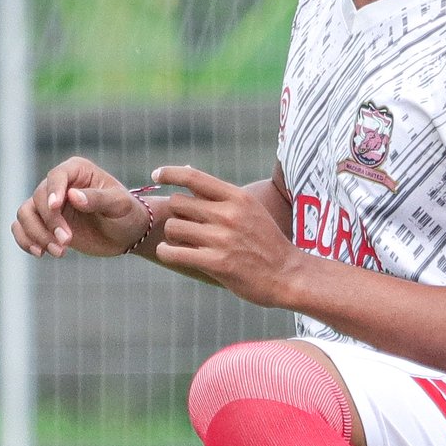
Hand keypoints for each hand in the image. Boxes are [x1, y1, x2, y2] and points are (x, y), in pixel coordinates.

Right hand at [12, 156, 149, 259]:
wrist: (125, 234)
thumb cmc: (126, 214)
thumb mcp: (119, 205)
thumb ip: (97, 199)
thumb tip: (73, 196)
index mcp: (77, 171)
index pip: (56, 176)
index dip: (53, 191)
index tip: (56, 207)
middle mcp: (59, 184)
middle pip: (38, 198)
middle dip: (50, 223)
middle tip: (67, 242)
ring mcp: (49, 204)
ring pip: (25, 213)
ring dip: (36, 234)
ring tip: (59, 252)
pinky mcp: (44, 223)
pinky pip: (22, 227)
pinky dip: (25, 240)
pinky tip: (40, 253)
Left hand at [151, 164, 299, 305]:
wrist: (288, 275)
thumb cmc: (267, 243)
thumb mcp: (250, 209)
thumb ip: (220, 194)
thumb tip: (188, 169)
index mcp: (237, 197)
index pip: (193, 177)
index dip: (170, 173)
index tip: (156, 175)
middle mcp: (228, 215)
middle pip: (178, 203)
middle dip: (177, 215)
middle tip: (185, 226)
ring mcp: (222, 239)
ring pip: (173, 227)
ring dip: (172, 235)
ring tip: (182, 242)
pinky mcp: (217, 264)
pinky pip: (174, 253)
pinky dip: (166, 253)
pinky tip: (170, 254)